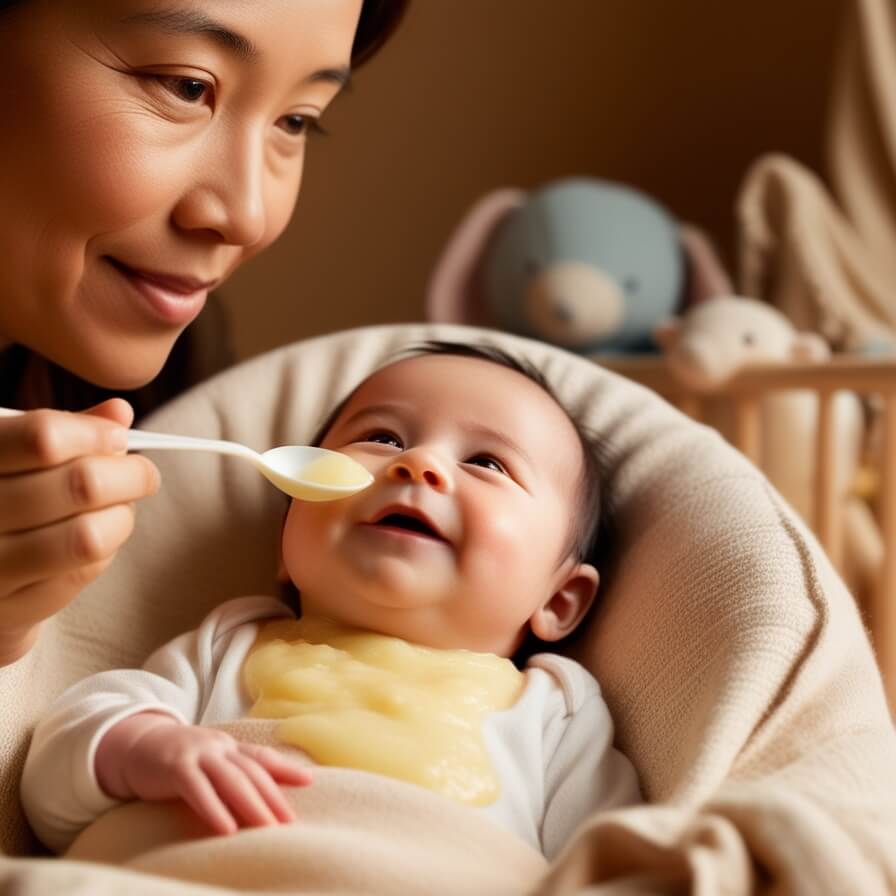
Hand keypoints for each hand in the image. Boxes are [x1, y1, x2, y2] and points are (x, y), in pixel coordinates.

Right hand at [0, 400, 159, 664]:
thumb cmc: (1, 497)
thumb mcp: (16, 455)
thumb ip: (64, 430)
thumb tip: (119, 413)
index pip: (43, 438)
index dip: (95, 434)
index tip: (118, 437)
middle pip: (80, 485)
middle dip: (129, 475)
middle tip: (142, 474)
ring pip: (89, 536)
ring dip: (121, 515)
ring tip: (121, 506)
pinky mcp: (10, 610)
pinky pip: (83, 572)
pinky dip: (105, 548)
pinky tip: (98, 536)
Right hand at [95, 713, 312, 835]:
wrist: (134, 747)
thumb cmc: (178, 761)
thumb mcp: (208, 763)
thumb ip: (232, 774)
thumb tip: (261, 795)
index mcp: (228, 747)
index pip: (261, 758)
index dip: (285, 768)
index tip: (309, 781)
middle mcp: (218, 747)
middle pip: (250, 772)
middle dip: (271, 796)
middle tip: (289, 823)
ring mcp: (197, 754)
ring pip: (230, 779)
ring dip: (251, 804)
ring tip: (267, 828)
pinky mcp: (174, 768)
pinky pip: (197, 789)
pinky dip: (214, 809)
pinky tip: (226, 828)